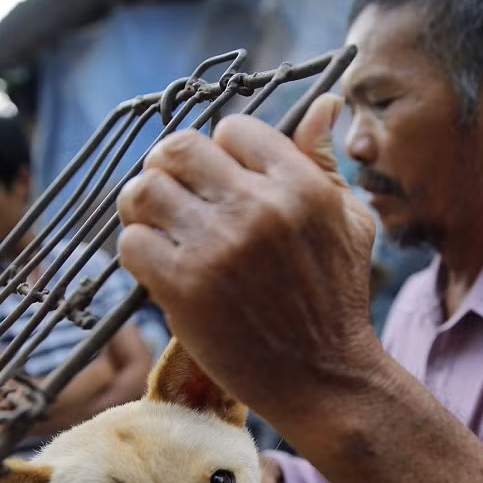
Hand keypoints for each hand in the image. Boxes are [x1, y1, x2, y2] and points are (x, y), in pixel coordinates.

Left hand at [117, 95, 380, 428]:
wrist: (324, 378)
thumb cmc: (337, 300)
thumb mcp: (350, 222)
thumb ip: (325, 162)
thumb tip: (323, 104)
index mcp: (300, 185)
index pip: (230, 129)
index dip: (221, 152)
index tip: (222, 181)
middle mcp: (258, 208)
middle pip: (175, 148)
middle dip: (170, 170)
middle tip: (176, 198)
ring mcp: (217, 247)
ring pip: (143, 190)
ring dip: (144, 208)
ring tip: (161, 229)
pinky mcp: (185, 286)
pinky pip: (132, 242)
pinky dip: (138, 252)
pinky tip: (159, 267)